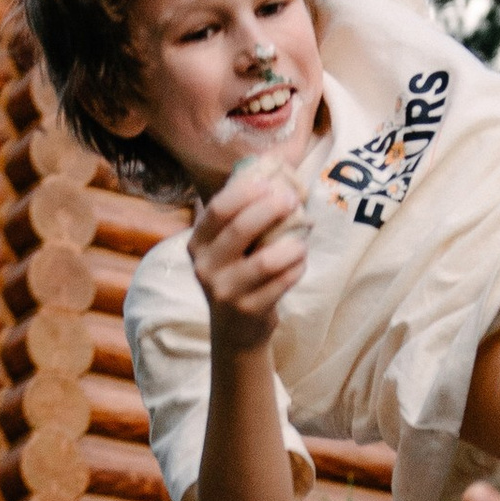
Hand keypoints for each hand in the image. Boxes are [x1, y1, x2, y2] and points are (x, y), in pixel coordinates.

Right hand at [189, 158, 310, 348]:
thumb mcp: (227, 247)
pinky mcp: (248, 311)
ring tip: (302, 240)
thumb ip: (240, 214)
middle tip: (293, 200)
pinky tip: (300, 262)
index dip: (246, 192)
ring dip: (291, 245)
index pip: (219, 209)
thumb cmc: (237, 275)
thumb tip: (273, 170)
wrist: (235, 331)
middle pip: (241, 228)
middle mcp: (205, 267)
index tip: (270, 183)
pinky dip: (297, 268)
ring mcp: (225, 291)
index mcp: (198, 243)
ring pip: (266, 260)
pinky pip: (282, 282)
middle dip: (272, 209)